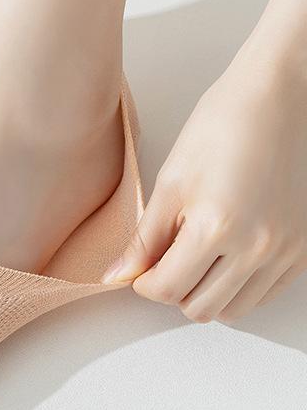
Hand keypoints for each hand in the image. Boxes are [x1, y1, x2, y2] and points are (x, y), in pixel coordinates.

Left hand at [104, 63, 306, 321]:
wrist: (276, 100)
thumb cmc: (223, 125)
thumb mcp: (172, 179)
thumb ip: (146, 236)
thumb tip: (120, 275)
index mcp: (216, 226)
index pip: (168, 289)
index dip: (145, 282)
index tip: (140, 269)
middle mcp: (256, 247)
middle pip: (200, 308)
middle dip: (174, 290)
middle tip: (166, 259)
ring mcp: (285, 252)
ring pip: (234, 309)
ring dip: (207, 292)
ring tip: (197, 255)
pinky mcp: (303, 250)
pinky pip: (265, 294)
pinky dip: (240, 286)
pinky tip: (227, 254)